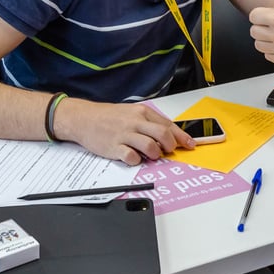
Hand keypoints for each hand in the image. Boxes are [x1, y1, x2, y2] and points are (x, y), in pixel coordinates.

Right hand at [63, 99, 193, 165]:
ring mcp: (125, 135)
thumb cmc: (108, 117)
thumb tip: (168, 134)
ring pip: (151, 147)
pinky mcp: (115, 147)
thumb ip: (149, 122)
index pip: (168, 125)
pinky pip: (132, 157)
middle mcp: (135, 122)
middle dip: (171, 146)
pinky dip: (137, 160)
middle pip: (163, 135)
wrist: (84, 118)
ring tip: (151, 155)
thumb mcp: (131, 112)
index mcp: (142, 113)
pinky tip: (134, 157)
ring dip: (155, 154)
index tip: (190, 144)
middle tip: (169, 151)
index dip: (182, 137)